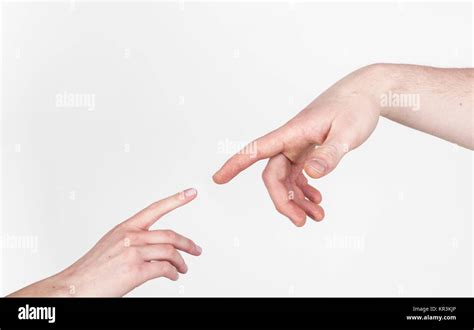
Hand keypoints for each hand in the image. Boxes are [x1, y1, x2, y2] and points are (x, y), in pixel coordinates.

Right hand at [8, 188, 201, 296]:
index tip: (190, 193)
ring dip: (181, 261)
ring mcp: (133, 253)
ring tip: (183, 268)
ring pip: (170, 251)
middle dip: (187, 243)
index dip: (175, 200)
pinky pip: (164, 268)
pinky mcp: (136, 270)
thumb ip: (131, 242)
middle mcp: (130, 237)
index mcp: (124, 228)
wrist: (73, 287)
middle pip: (169, 235)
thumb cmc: (90, 271)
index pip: (155, 209)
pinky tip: (173, 275)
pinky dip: (173, 272)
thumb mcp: (111, 246)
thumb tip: (151, 247)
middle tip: (196, 249)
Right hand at [213, 65, 384, 225]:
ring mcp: (298, 146)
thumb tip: (311, 174)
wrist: (365, 93)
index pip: (256, 149)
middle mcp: (290, 141)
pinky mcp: (309, 150)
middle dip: (284, 201)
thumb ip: (330, 154)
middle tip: (302, 222)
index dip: (234, 165)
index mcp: (292, 133)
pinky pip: (299, 175)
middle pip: (274, 175)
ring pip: (287, 179)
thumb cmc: (355, 107)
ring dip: (297, 200)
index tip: (217, 179)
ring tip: (317, 217)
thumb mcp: (348, 132)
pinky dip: (305, 191)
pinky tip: (316, 201)